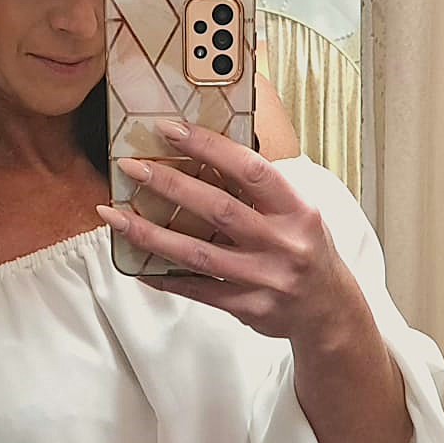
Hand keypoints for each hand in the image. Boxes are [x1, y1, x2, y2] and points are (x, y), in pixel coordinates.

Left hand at [96, 124, 352, 341]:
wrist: (329, 311)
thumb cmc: (305, 250)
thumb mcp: (296, 212)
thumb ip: (257, 191)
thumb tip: (200, 158)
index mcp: (296, 210)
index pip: (250, 170)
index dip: (210, 147)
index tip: (170, 130)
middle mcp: (283, 243)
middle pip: (219, 210)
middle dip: (170, 186)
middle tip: (131, 168)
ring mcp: (265, 279)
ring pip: (199, 254)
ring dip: (151, 234)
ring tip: (114, 216)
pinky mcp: (249, 308)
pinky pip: (198, 290)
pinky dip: (166, 277)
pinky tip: (137, 265)